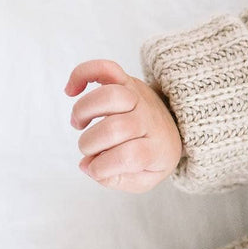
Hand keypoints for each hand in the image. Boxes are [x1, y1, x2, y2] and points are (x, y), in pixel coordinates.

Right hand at [65, 59, 181, 192]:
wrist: (176, 124)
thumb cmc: (153, 155)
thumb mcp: (145, 178)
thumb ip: (118, 180)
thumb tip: (87, 166)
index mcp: (158, 148)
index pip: (130, 156)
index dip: (103, 166)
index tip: (95, 169)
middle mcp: (150, 120)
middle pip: (116, 128)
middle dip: (90, 144)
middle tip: (89, 148)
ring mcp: (138, 98)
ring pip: (110, 96)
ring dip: (84, 111)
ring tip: (79, 124)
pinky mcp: (127, 81)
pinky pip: (106, 68)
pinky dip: (83, 73)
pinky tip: (71, 90)